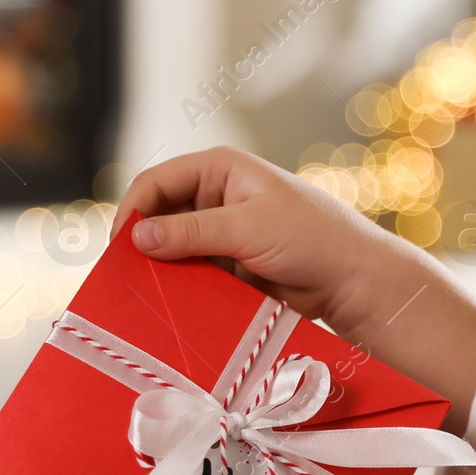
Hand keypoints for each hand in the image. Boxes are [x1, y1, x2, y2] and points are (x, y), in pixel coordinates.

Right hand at [114, 147, 430, 334]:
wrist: (355, 281)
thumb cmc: (313, 239)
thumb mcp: (249, 229)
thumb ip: (192, 232)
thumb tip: (138, 238)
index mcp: (220, 169)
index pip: (156, 182)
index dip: (133, 212)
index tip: (120, 249)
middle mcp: (217, 195)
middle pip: (161, 216)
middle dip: (145, 245)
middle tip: (127, 278)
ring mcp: (223, 232)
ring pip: (175, 249)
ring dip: (164, 270)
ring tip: (149, 295)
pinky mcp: (231, 265)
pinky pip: (194, 274)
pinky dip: (184, 287)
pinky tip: (174, 305)